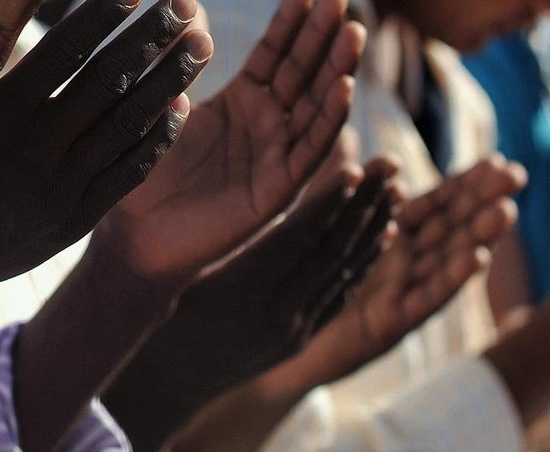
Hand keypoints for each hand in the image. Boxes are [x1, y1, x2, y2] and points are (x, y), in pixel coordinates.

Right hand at [0, 0, 211, 299]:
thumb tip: (34, 22)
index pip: (63, 52)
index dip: (102, 16)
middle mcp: (35, 147)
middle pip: (108, 82)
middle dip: (152, 38)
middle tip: (187, 2)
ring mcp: (61, 186)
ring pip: (130, 124)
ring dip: (171, 80)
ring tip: (201, 44)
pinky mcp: (77, 219)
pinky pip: (130, 172)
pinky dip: (159, 137)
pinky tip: (182, 105)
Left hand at [94, 0, 366, 293]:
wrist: (134, 235)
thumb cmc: (144, 170)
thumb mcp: (160, 103)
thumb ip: (177, 59)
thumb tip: (185, 0)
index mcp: (241, 102)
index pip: (275, 53)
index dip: (293, 20)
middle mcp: (267, 126)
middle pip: (303, 72)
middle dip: (324, 34)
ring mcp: (276, 157)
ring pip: (316, 106)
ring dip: (337, 69)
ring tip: (352, 32)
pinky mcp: (276, 190)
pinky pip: (309, 151)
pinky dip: (329, 119)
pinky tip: (343, 88)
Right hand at [98, 156, 399, 451]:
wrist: (159, 383)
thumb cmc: (152, 313)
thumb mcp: (176, 269)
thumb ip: (212, 232)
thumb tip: (237, 178)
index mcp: (239, 289)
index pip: (297, 238)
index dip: (329, 201)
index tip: (355, 166)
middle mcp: (273, 312)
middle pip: (331, 251)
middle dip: (364, 205)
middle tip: (392, 168)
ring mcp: (290, 331)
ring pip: (343, 273)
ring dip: (373, 230)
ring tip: (396, 193)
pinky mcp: (297, 342)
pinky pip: (339, 298)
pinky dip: (362, 265)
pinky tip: (380, 240)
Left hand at [278, 155, 523, 386]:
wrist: (275, 331)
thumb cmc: (298, 276)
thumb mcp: (315, 223)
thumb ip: (338, 186)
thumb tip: (364, 146)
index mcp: (391, 235)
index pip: (435, 204)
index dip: (465, 183)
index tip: (497, 159)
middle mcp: (405, 263)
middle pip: (450, 227)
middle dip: (483, 201)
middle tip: (516, 175)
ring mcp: (403, 292)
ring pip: (446, 261)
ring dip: (476, 236)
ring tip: (504, 211)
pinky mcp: (392, 321)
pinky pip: (426, 298)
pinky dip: (451, 279)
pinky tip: (475, 258)